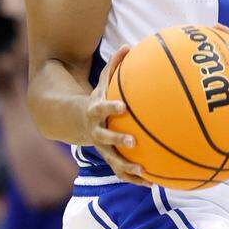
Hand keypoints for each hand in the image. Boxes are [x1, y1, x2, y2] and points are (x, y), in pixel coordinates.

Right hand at [86, 45, 150, 186]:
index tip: (123, 107)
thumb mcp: (101, 83)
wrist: (74, 122)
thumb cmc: (96, 99)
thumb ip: (114, 66)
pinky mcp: (108, 158)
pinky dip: (135, 178)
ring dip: (127, 167)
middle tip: (133, 142)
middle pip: (105, 139)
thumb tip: (128, 46)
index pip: (101, 109)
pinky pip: (121, 171)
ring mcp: (101, 148)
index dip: (110, 108)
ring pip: (113, 161)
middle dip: (117, 141)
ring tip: (145, 172)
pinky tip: (153, 182)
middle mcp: (96, 132)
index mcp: (94, 112)